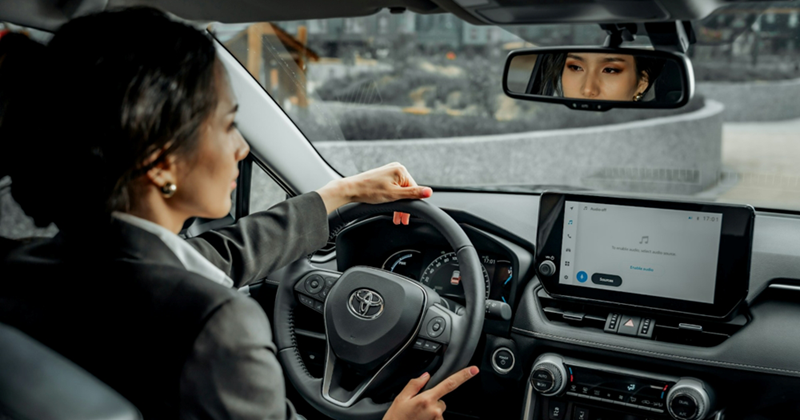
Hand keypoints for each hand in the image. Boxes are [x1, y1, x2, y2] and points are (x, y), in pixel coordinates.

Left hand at [316, 162, 431, 224]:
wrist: (351, 189)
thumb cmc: (369, 191)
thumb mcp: (394, 195)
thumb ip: (413, 194)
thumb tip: (429, 192)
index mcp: (401, 170)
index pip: (414, 190)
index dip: (410, 206)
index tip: (405, 218)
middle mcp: (396, 168)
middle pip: (407, 191)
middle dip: (403, 207)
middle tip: (400, 220)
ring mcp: (389, 172)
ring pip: (400, 191)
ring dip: (398, 205)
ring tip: (394, 217)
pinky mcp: (384, 176)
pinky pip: (393, 188)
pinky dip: (392, 199)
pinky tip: (389, 207)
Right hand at [383, 366, 478, 419]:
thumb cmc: (397, 418)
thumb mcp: (401, 398)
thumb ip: (414, 384)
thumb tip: (426, 376)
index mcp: (426, 399)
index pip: (449, 384)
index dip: (463, 376)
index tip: (474, 370)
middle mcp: (435, 410)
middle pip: (441, 400)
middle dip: (433, 400)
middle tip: (419, 406)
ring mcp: (437, 419)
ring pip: (439, 410)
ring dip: (431, 411)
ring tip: (418, 415)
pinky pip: (437, 418)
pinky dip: (430, 418)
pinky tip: (420, 419)